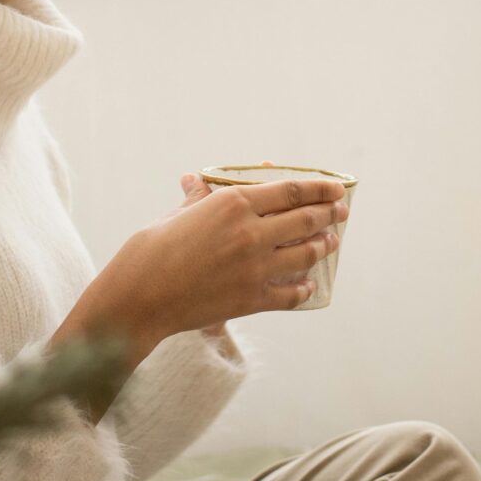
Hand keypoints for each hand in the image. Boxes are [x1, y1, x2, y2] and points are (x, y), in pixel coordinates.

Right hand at [99, 162, 347, 347]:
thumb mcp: (175, 215)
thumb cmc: (150, 250)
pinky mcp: (252, 299)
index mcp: (234, 203)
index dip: (320, 188)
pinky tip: (308, 285)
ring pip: (304, 254)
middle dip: (329, 214)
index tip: (336, 188)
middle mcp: (252, 232)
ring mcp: (256, 268)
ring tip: (330, 242)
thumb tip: (196, 180)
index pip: (291, 190)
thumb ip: (197, 198)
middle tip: (341, 213)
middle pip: (305, 219)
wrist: (139, 298)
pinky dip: (302, 288)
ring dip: (322, 246)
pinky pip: (290, 293)